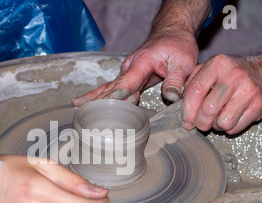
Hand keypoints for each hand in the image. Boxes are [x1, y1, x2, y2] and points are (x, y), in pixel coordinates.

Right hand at [73, 30, 197, 106]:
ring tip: (78, 106)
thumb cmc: (176, 45)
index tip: (104, 107)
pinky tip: (87, 102)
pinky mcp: (129, 77)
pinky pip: (113, 88)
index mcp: (141, 63)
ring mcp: (127, 72)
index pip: (126, 83)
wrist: (172, 34)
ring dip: (95, 97)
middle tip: (83, 110)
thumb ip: (175, 80)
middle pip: (111, 86)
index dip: (115, 97)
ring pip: (109, 87)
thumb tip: (170, 97)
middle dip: (97, 99)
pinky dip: (101, 96)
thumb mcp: (183, 62)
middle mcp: (130, 68)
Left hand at [182, 54, 261, 134]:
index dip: (187, 110)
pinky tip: (229, 119)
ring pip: (222, 122)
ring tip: (216, 119)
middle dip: (200, 122)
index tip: (185, 120)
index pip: (195, 90)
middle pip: (208, 109)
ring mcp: (248, 90)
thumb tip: (175, 100)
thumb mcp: (211, 68)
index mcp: (217, 64)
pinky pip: (235, 127)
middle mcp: (234, 75)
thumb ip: (192, 80)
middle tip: (199, 124)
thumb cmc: (232, 74)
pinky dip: (229, 128)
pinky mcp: (258, 105)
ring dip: (215, 126)